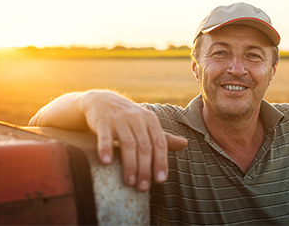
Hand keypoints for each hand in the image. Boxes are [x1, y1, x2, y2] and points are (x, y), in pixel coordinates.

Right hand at [29, 90, 187, 190]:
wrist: (102, 101)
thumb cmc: (129, 118)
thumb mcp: (147, 124)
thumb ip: (163, 137)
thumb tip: (185, 144)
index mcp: (150, 120)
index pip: (159, 143)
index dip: (161, 162)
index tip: (161, 180)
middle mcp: (137, 118)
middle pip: (144, 146)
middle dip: (145, 168)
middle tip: (143, 187)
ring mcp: (120, 119)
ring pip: (128, 144)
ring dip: (129, 164)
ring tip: (129, 182)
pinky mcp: (103, 122)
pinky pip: (105, 137)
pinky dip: (105, 149)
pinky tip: (106, 162)